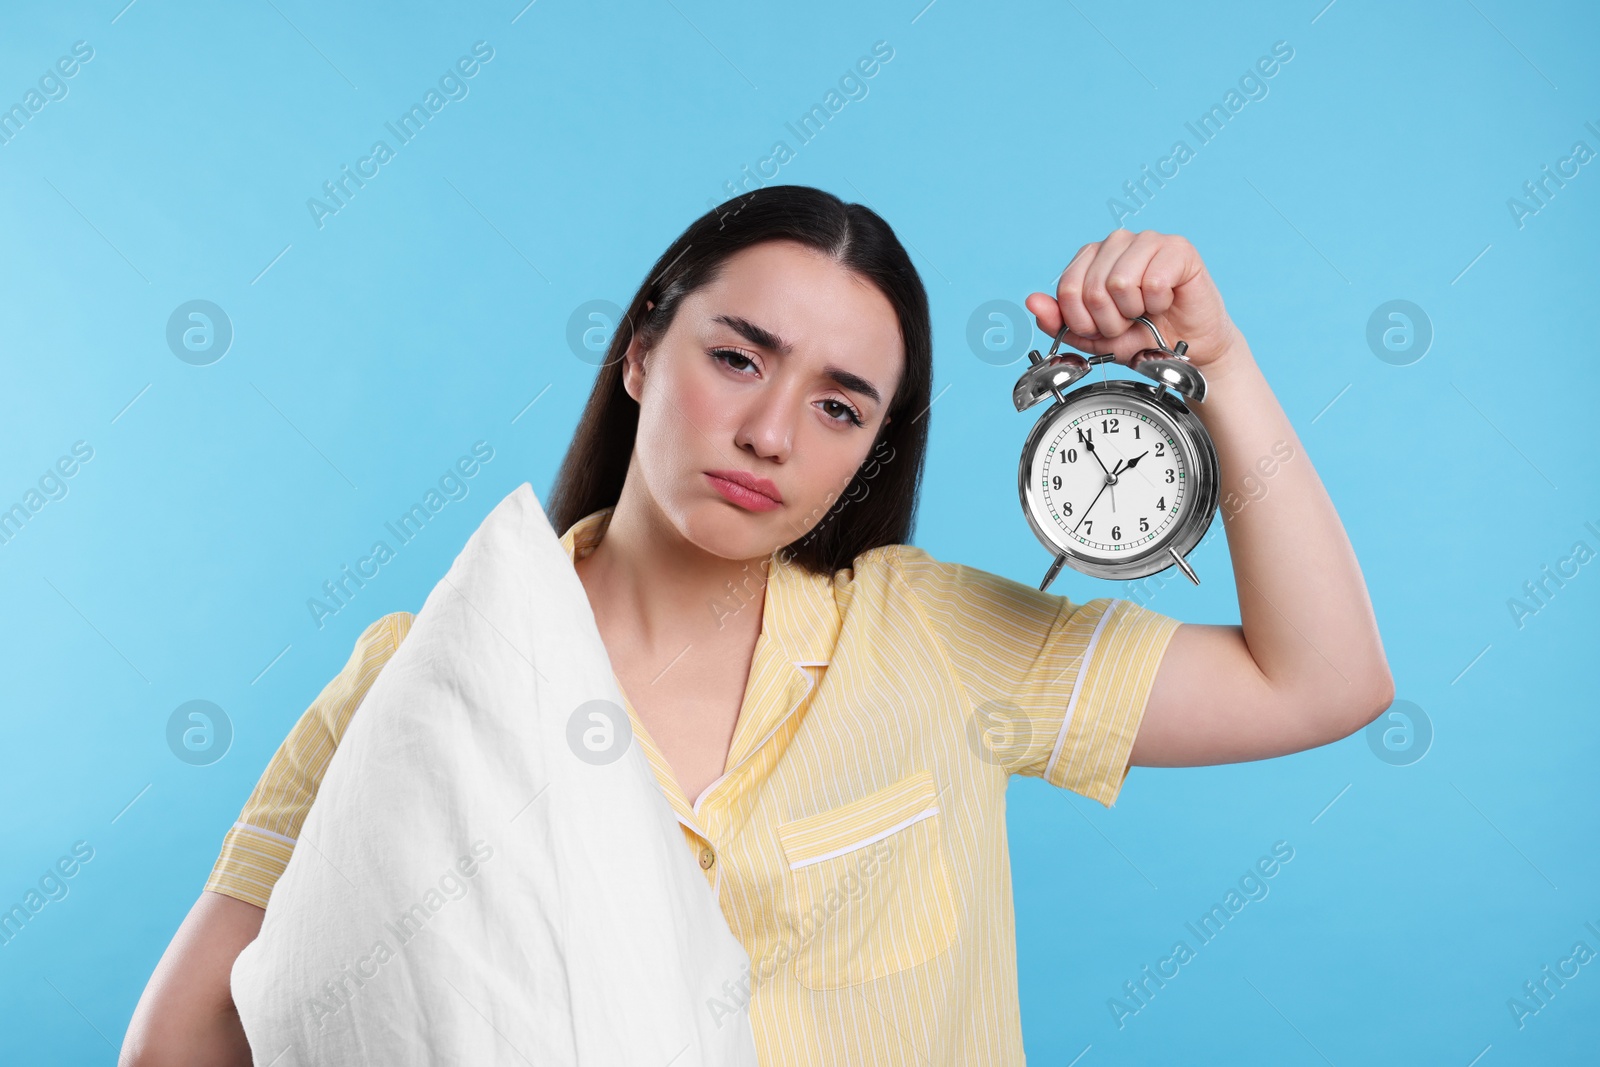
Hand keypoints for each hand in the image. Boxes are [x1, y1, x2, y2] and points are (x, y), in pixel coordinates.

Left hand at [1025, 229, 1246, 372]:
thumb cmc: (1142, 336)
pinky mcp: (1178, 248)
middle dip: (1109, 321)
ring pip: (1120, 282)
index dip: (1083, 321)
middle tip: (1128, 322)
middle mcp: (1117, 242)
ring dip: (1133, 311)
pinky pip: (1153, 281)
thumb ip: (1058, 321)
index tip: (1101, 328)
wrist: (1186, 347)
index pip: (1068, 288)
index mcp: (1091, 257)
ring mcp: (1147, 240)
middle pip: (1092, 288)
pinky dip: (1158, 303)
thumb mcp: (1092, 336)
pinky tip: (1166, 301)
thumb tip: (1032, 301)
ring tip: (1146, 311)